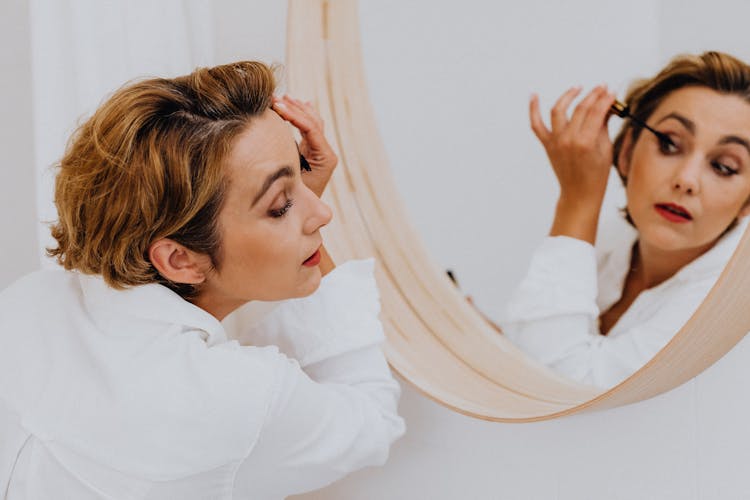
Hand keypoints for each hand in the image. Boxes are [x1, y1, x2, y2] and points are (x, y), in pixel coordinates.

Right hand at [272, 95, 336, 196]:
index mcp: (326, 157)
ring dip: (297, 108)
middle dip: (294, 107)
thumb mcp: (289, 181)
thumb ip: (286, 163)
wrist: (302, 216)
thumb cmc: (293, 201)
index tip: (277, 107)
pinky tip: (291, 104)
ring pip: (312, 122)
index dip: (294, 115)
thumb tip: (272, 145)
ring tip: (281, 98)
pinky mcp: (312, 151)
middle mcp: (326, 152)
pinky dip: (299, 116)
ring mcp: (320, 151)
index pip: (311, 128)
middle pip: (313, 121)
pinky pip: (308, 128)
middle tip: (275, 98)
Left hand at [529, 85, 615, 242]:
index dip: (605, 99)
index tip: (612, 91)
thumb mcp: (606, 149)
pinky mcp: (547, 145)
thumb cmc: (597, 175)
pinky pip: (536, 125)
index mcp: (585, 143)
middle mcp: (568, 140)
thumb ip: (603, 125)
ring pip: (559, 110)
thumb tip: (607, 105)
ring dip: (568, 96)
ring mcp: (555, 142)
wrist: (579, 193)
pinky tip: (533, 95)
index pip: (596, 112)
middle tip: (602, 88)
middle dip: (593, 95)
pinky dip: (533, 110)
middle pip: (580, 109)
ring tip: (577, 88)